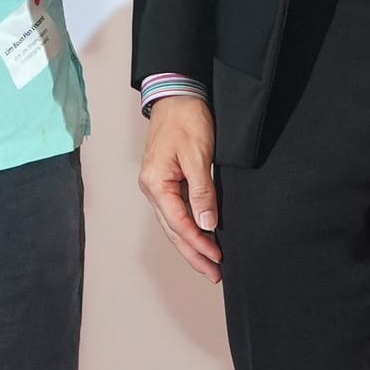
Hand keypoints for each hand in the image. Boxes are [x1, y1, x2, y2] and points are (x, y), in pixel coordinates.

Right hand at [135, 90, 220, 278]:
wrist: (177, 95)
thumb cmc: (186, 120)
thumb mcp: (199, 156)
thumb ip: (202, 191)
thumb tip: (207, 223)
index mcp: (155, 183)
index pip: (179, 224)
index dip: (199, 244)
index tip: (218, 258)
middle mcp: (151, 188)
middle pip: (173, 231)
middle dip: (194, 254)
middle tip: (214, 274)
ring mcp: (157, 185)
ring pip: (173, 224)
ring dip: (191, 245)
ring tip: (209, 264)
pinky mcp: (166, 181)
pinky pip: (176, 212)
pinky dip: (189, 228)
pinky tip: (201, 237)